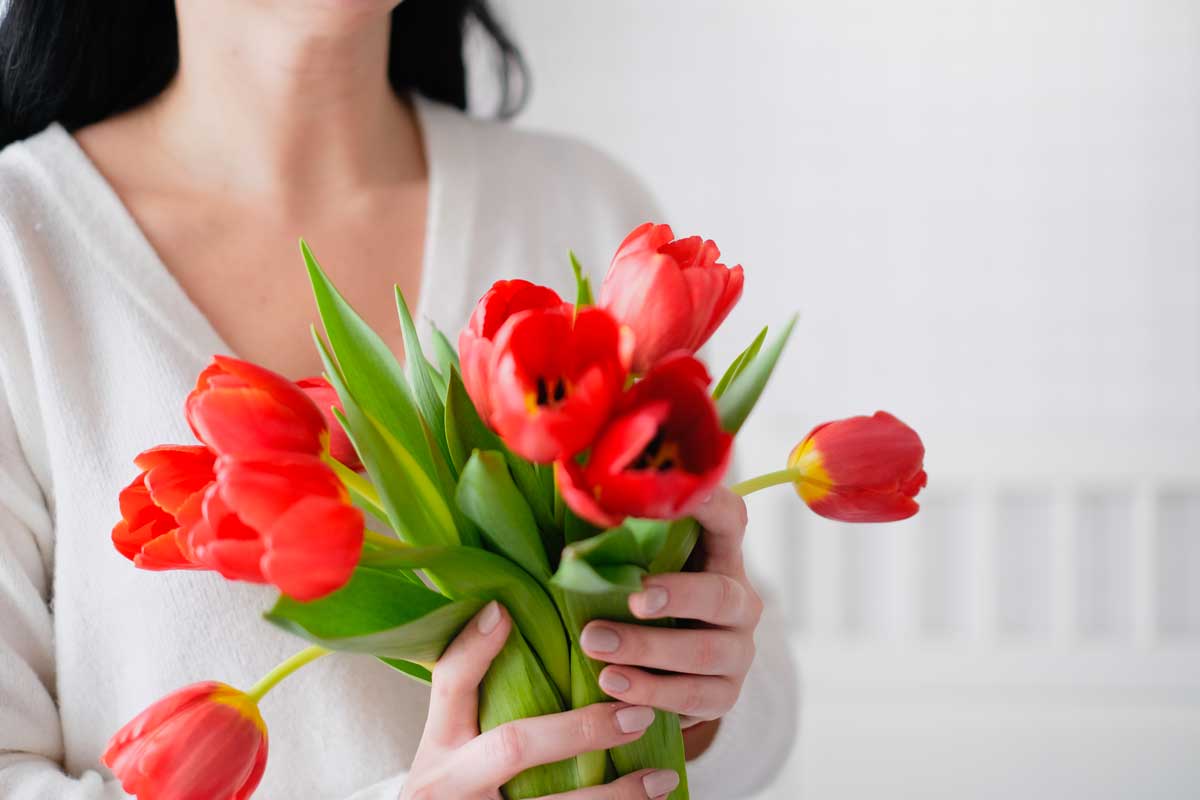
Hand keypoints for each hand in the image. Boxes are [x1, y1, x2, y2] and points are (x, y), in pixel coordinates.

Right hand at [402, 601, 681, 799]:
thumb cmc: (460, 788)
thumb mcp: (454, 751)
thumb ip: (485, 708)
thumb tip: (531, 631)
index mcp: (439, 744)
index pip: (450, 683)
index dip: (473, 648)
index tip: (503, 610)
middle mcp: (448, 781)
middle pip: (514, 745)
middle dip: (581, 730)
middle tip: (638, 714)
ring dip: (616, 794)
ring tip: (661, 777)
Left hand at [580, 488, 761, 739]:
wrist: (658, 668)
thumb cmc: (632, 598)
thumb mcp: (632, 564)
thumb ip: (617, 537)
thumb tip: (572, 505)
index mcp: (719, 556)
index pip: (730, 519)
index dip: (713, 505)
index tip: (688, 496)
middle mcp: (739, 602)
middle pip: (720, 595)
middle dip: (676, 598)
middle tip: (632, 599)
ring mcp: (737, 651)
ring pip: (704, 653)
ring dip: (648, 649)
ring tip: (595, 645)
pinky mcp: (724, 695)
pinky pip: (694, 699)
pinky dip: (652, 694)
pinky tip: (613, 686)